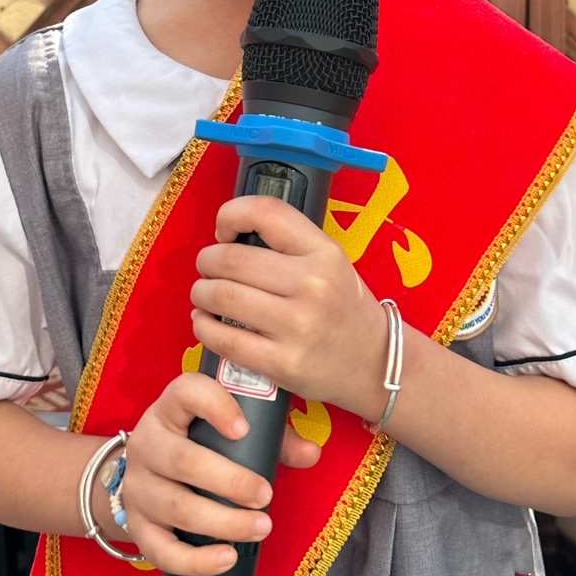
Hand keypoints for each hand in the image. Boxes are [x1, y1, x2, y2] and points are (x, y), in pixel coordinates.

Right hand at [121, 370, 320, 575]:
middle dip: (229, 481)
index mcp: (171, 409)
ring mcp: (137, 486)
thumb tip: (312, 453)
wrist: (149, 473)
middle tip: (266, 495)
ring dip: (222, 522)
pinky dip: (195, 560)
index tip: (244, 428)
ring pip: (176, 507)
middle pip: (182, 460)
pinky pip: (160, 549)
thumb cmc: (201, 443)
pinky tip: (227, 558)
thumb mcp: (231, 428)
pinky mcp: (136, 525)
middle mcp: (147, 443)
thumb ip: (273, 436)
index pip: (185, 393)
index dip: (214, 406)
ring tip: (260, 528)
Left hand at [190, 196, 387, 418]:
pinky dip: (204, 327)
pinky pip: (225, 339)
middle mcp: (313, 285)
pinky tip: (205, 322)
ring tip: (204, 294)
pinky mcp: (283, 363)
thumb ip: (287, 243)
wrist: (374, 363)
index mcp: (324, 252)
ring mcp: (298, 326)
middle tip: (207, 268)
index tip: (224, 232)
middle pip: (231, 258)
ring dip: (201, 293)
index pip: (266, 212)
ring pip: (222, 296)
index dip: (231, 215)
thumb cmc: (343, 308)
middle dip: (207, 260)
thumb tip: (226, 238)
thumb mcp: (330, 261)